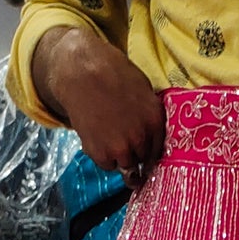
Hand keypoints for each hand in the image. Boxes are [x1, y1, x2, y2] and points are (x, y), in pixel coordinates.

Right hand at [31, 25, 165, 185]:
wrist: (81, 73)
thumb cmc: (111, 74)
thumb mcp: (142, 89)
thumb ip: (148, 115)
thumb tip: (150, 132)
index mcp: (155, 121)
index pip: (157, 151)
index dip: (149, 154)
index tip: (144, 157)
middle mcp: (141, 138)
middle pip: (141, 159)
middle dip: (134, 153)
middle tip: (121, 141)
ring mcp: (121, 149)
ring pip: (125, 166)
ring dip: (118, 157)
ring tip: (107, 136)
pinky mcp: (101, 154)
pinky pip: (107, 165)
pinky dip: (102, 155)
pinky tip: (96, 135)